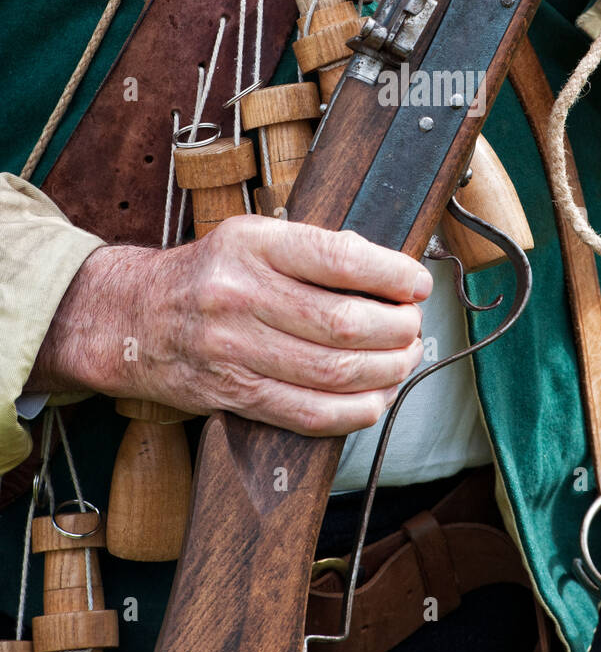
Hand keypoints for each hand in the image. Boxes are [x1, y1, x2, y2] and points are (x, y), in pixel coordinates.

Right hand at [31, 218, 431, 436]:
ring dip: (385, 372)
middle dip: (396, 330)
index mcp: (252, 245)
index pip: (338, 258)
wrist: (131, 317)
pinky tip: (375, 399)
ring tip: (403, 361)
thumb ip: (313, 250)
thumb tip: (388, 271)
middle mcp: (239, 295)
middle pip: (343, 323)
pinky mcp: (232, 394)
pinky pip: (307, 413)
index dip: (391, 275)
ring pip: (332, 372)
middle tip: (414, 328)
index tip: (418, 284)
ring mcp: (233, 349)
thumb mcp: (251, 238)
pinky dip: (354, 411)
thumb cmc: (207, 274)